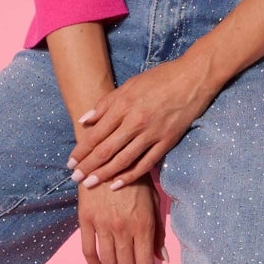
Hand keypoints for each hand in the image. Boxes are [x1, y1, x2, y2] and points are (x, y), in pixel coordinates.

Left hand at [67, 54, 210, 191]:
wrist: (192, 79)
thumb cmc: (159, 79)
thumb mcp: (128, 85)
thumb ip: (106, 104)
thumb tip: (84, 120)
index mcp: (123, 106)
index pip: (96, 134)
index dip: (81, 150)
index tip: (71, 162)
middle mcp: (135, 122)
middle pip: (106, 150)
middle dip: (88, 166)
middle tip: (76, 178)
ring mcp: (152, 133)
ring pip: (123, 160)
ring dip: (105, 174)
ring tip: (91, 184)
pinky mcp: (167, 142)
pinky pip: (146, 163)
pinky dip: (131, 175)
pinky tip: (117, 184)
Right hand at [77, 178, 166, 263]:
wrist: (108, 159)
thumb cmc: (135, 181)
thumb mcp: (154, 203)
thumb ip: (158, 232)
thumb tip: (163, 259)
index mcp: (143, 225)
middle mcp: (123, 228)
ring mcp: (102, 225)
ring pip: (108, 262)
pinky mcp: (86, 220)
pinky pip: (88, 250)